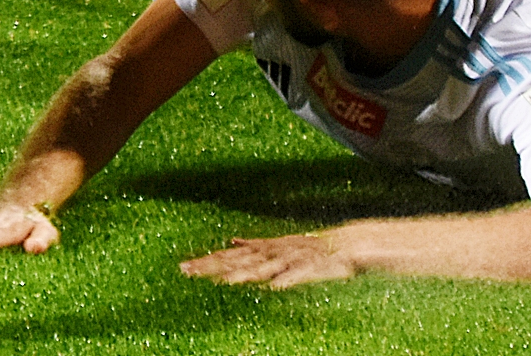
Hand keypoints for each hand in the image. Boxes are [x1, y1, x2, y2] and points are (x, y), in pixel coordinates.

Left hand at [179, 233, 357, 287]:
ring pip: (264, 268)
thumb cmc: (310, 247)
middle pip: (238, 261)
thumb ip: (254, 246)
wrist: (347, 243)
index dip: (207, 262)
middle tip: (187, 271)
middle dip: (213, 266)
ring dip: (244, 275)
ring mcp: (291, 259)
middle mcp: (273, 252)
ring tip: (225, 282)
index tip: (183, 268)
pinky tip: (275, 288)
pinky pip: (299, 276)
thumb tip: (231, 241)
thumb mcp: (277, 246)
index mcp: (264, 249)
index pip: (229, 256)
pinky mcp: (313, 267)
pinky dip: (287, 280)